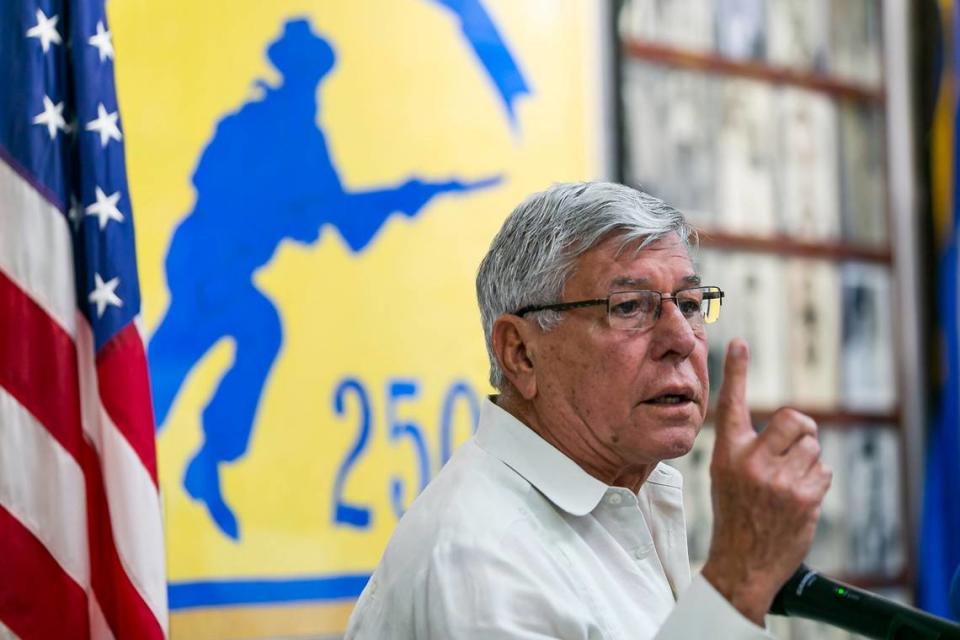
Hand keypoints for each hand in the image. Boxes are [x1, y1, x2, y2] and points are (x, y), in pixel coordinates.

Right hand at [701, 338, 831, 625]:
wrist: (742, 562)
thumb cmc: (736, 514)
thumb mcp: (727, 475)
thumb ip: (750, 447)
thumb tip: (793, 424)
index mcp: (727, 452)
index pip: (732, 404)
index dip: (737, 371)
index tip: (739, 344)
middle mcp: (751, 461)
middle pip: (796, 419)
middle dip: (803, 430)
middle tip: (795, 446)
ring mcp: (778, 480)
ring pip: (813, 446)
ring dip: (808, 461)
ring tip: (789, 483)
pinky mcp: (803, 498)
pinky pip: (822, 470)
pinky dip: (815, 482)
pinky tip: (797, 499)